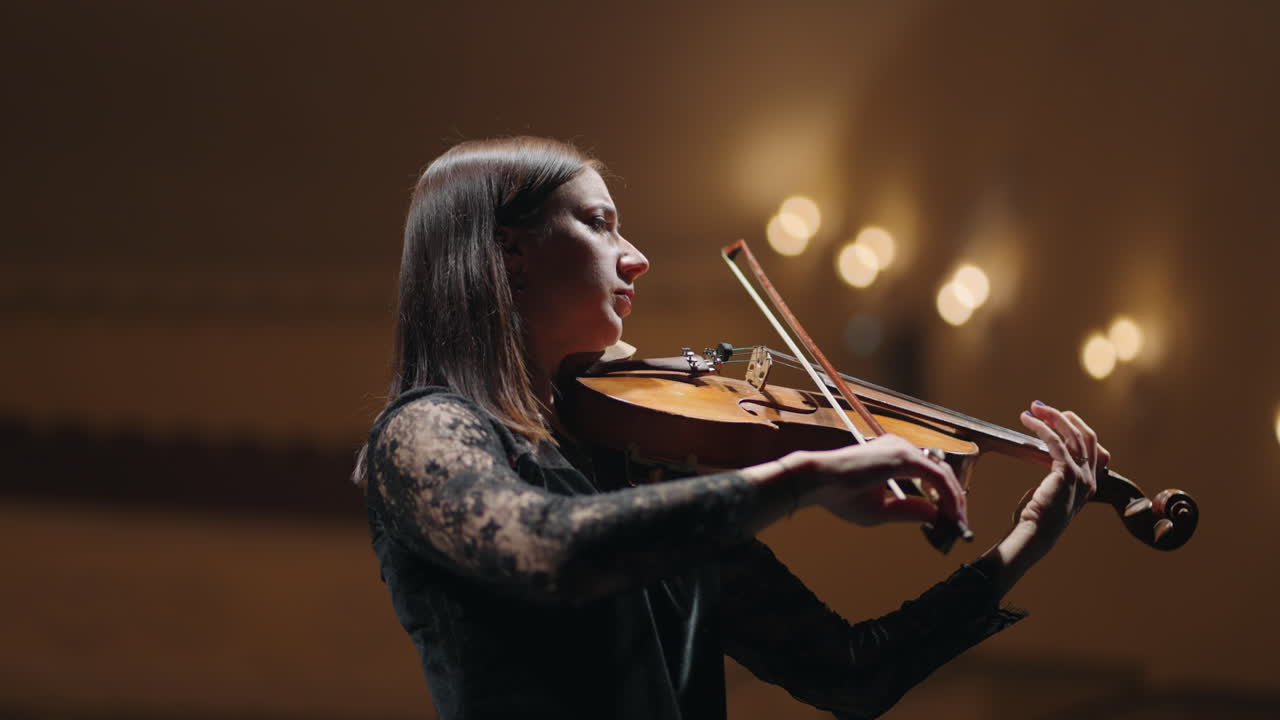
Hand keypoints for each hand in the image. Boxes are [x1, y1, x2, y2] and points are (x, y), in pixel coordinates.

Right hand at [795, 434, 967, 529]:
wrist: (818, 481)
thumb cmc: (840, 495)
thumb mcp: (881, 511)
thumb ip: (909, 511)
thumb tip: (936, 516)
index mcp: (894, 457)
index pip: (931, 476)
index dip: (945, 499)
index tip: (950, 522)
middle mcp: (901, 448)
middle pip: (942, 473)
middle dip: (954, 502)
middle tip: (959, 526)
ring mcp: (904, 450)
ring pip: (944, 475)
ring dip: (954, 502)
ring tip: (956, 524)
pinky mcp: (905, 457)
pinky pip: (937, 478)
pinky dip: (948, 498)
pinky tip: (950, 516)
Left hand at [1015, 401, 1110, 553]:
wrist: (1036, 534)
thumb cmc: (1038, 518)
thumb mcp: (1053, 494)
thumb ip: (1055, 478)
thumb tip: (1043, 462)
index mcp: (1090, 484)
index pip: (1095, 448)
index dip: (1078, 428)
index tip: (1059, 418)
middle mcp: (1090, 479)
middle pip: (1087, 436)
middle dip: (1067, 418)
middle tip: (1044, 408)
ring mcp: (1081, 476)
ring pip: (1073, 435)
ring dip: (1052, 417)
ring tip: (1034, 408)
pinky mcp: (1066, 473)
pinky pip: (1055, 441)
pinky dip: (1041, 427)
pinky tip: (1028, 421)